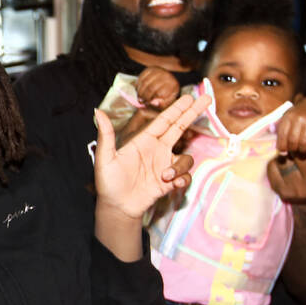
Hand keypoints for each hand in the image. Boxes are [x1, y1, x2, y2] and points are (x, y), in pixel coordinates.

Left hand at [93, 90, 210, 220]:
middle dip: (193, 113)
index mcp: (144, 141)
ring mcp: (165, 165)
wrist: (117, 207)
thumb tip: (98, 111)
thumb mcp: (105, 158)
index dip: (177, 108)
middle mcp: (157, 150)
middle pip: (180, 128)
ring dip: (180, 166)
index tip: (190, 96)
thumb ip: (106, 135)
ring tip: (166, 176)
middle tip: (207, 99)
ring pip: (185, 158)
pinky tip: (173, 184)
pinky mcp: (170, 182)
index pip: (164, 120)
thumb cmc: (108, 183)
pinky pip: (186, 176)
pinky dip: (183, 179)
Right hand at [137, 67, 180, 108]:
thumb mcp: (168, 101)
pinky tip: (138, 89)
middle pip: (150, 88)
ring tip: (139, 97)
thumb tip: (154, 103)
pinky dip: (138, 84)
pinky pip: (141, 77)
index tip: (147, 103)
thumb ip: (162, 104)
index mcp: (173, 84)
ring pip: (144, 82)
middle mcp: (166, 76)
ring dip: (139, 91)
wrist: (167, 82)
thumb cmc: (167, 94)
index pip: (159, 93)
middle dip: (144, 96)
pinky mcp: (151, 69)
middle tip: (141, 101)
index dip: (151, 100)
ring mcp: (158, 71)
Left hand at [277, 94, 305, 155]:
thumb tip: (282, 152)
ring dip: (303, 150)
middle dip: (293, 149)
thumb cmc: (298, 116)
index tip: (283, 151)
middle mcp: (299, 118)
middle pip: (293, 140)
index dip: (282, 146)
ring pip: (305, 143)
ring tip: (303, 150)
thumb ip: (282, 133)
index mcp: (288, 117)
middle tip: (295, 151)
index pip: (282, 135)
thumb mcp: (288, 119)